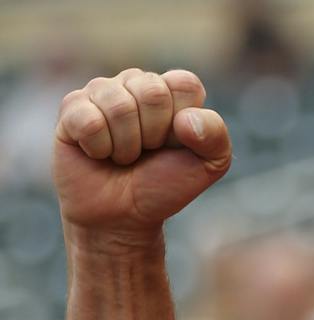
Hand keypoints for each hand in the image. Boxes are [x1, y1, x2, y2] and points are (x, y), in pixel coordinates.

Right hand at [52, 69, 230, 248]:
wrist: (125, 216)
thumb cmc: (165, 185)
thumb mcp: (208, 166)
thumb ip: (216, 137)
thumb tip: (185, 120)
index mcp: (170, 91)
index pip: (185, 84)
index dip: (184, 122)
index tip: (176, 144)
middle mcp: (135, 83)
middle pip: (152, 92)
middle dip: (154, 135)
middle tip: (147, 152)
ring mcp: (101, 92)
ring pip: (118, 105)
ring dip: (126, 146)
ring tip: (123, 156)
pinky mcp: (71, 108)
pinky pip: (88, 120)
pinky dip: (99, 149)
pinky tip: (98, 154)